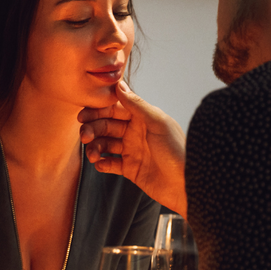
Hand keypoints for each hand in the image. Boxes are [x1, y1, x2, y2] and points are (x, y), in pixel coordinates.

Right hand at [78, 80, 186, 216]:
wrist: (186, 185)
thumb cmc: (177, 151)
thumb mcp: (158, 123)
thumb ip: (137, 104)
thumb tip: (119, 84)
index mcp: (142, 118)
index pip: (115, 108)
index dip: (98, 110)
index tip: (84, 115)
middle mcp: (135, 132)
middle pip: (107, 126)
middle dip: (93, 129)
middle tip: (84, 136)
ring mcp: (132, 151)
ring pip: (105, 144)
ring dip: (95, 147)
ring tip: (92, 154)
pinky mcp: (130, 169)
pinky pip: (110, 164)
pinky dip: (102, 163)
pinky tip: (99, 164)